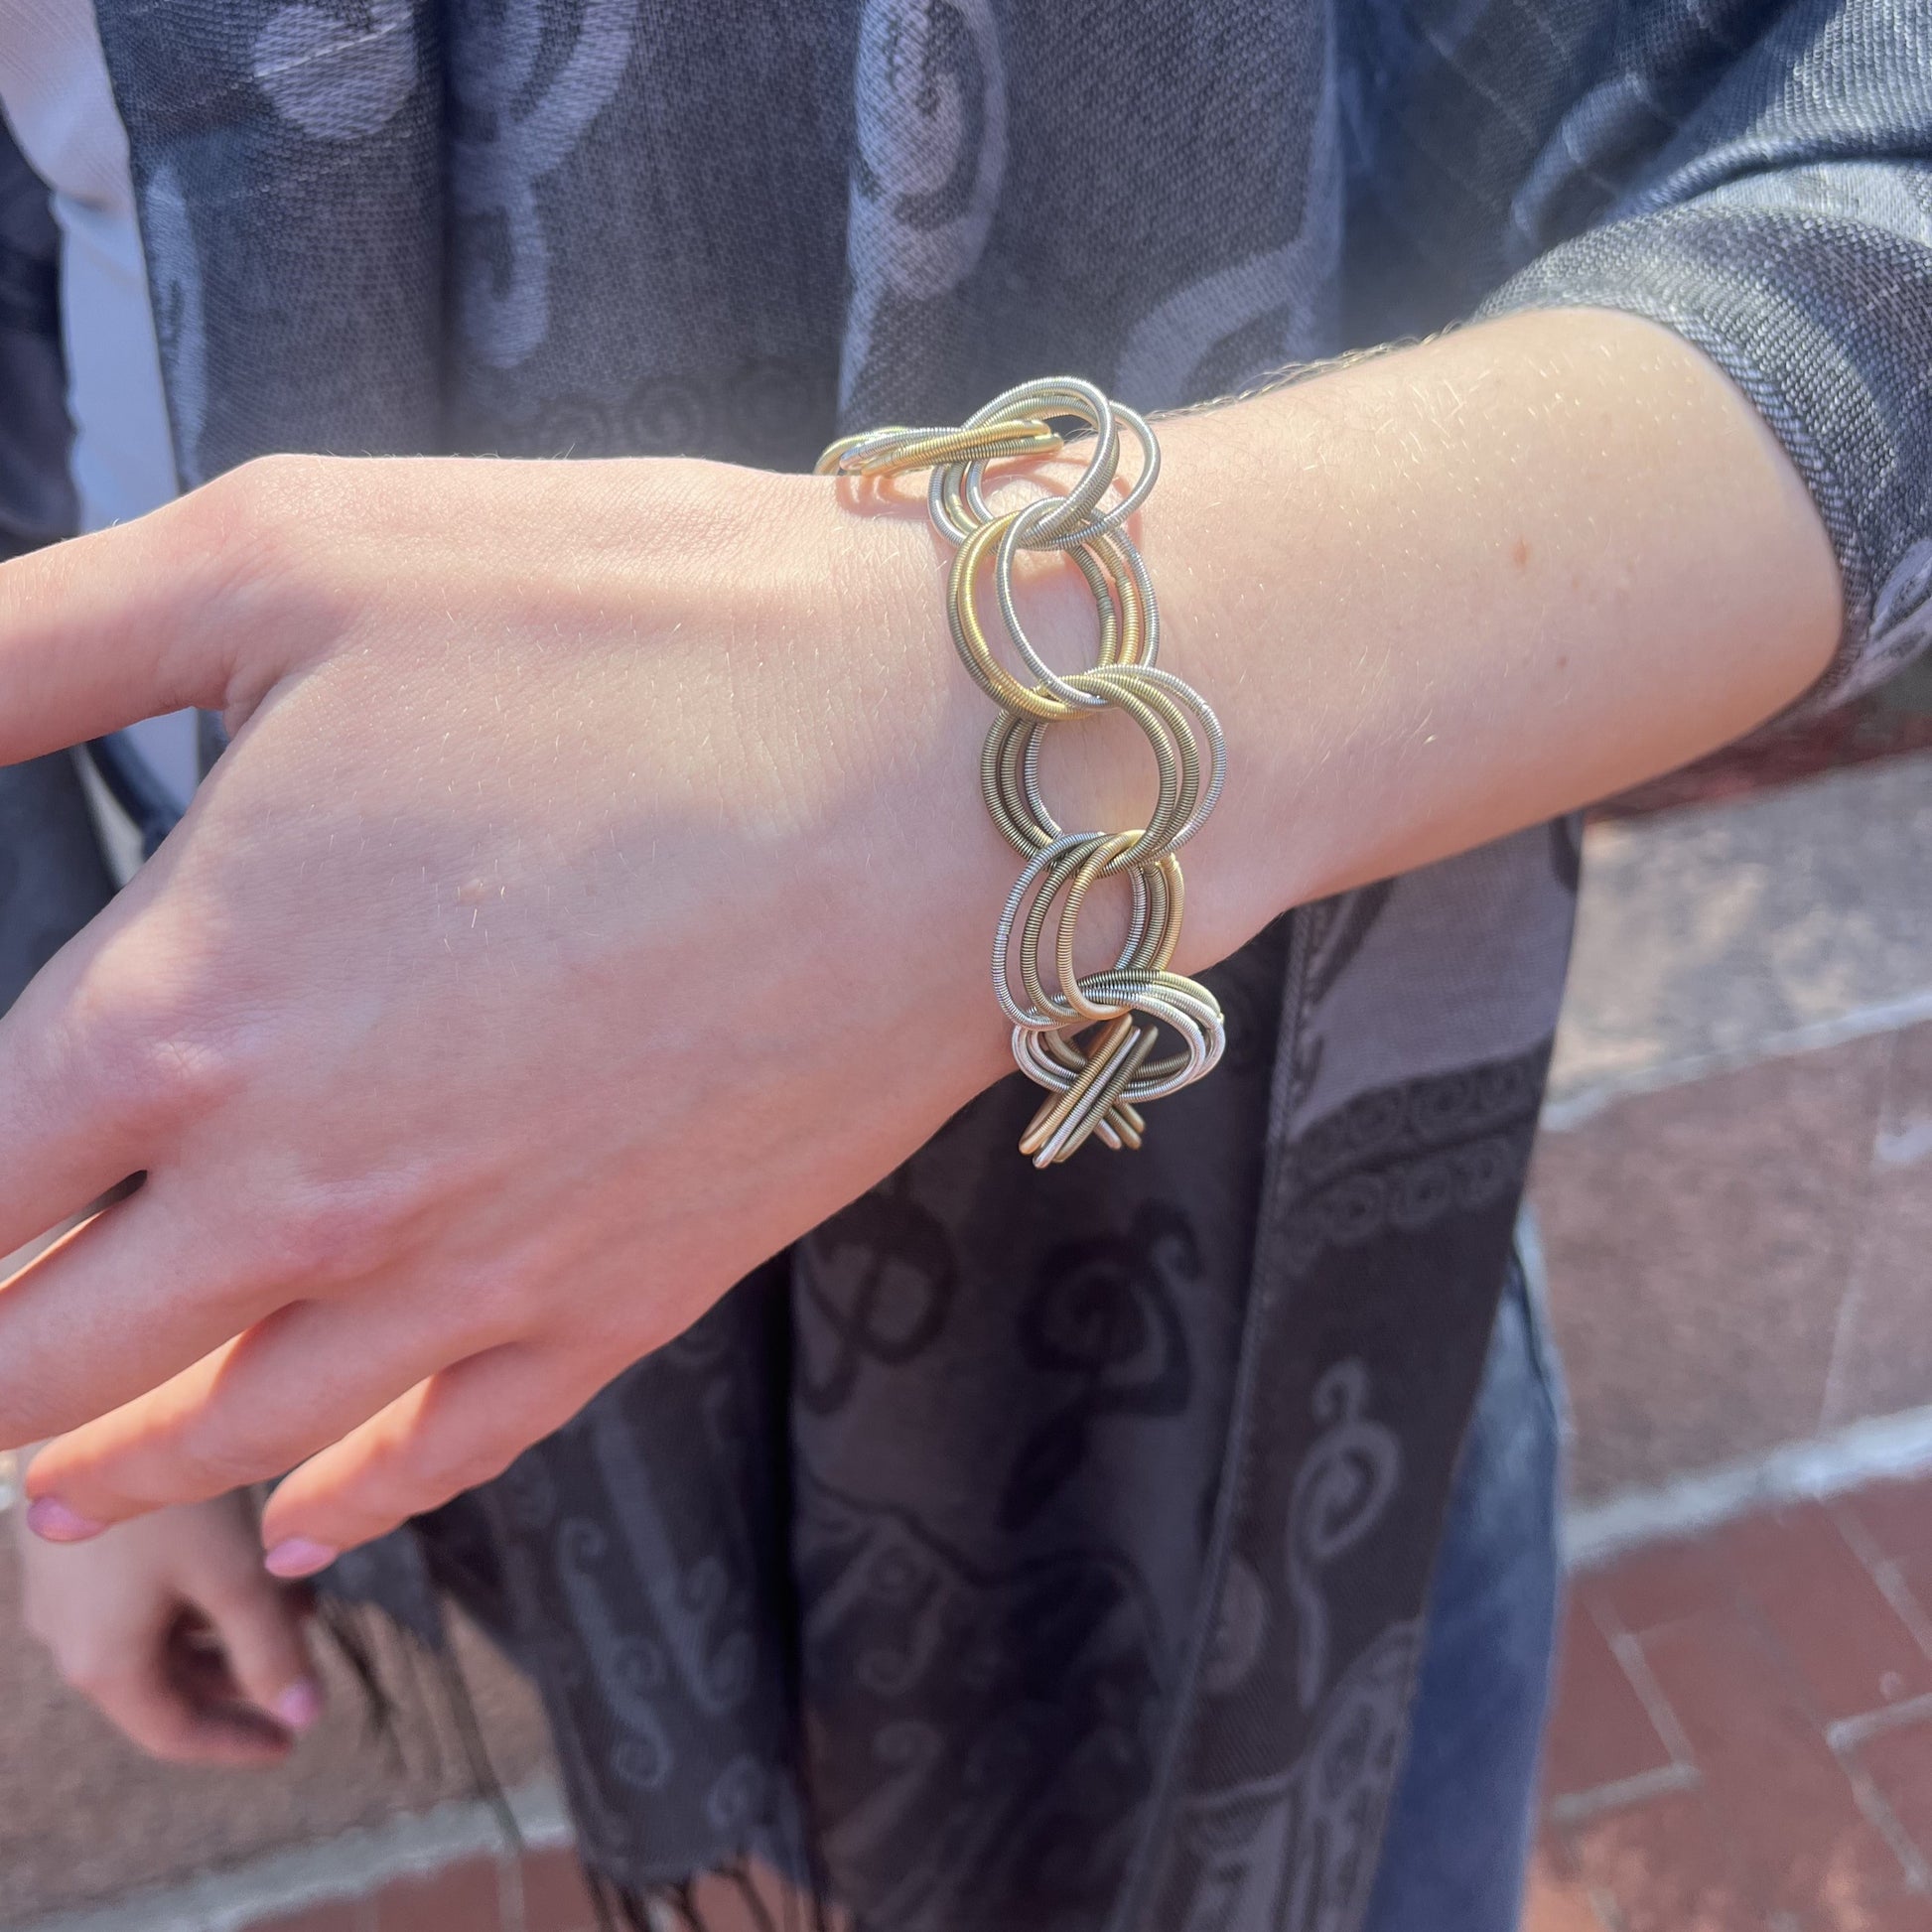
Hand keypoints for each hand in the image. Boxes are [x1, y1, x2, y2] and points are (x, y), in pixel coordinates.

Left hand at [0, 452, 1024, 1568]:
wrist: (963, 770)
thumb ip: (31, 644)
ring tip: (49, 1481)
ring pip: (228, 1431)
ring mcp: (485, 1269)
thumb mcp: (298, 554)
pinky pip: (454, 1451)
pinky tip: (305, 1518)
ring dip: (105, 1460)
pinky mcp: (636, 1293)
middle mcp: (314, 1188)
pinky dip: (350, 1502)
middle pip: (50, 1354)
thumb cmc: (647, 629)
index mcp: (191, 1006)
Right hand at [16, 1483, 321, 1763]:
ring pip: (158, 1636)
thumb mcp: (232, 1578)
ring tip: (297, 1607)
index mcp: (102, 1663)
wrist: (87, 1410)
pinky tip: (253, 1563)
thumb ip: (271, 1650)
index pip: (172, 1733)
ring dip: (226, 1633)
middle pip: (167, 1685)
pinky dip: (199, 1597)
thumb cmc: (164, 1499)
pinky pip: (142, 1596)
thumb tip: (307, 1717)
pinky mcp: (77, 1550)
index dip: (236, 1744)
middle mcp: (72, 1637)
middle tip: (305, 1668)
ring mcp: (68, 1593)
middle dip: (240, 1680)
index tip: (292, 1743)